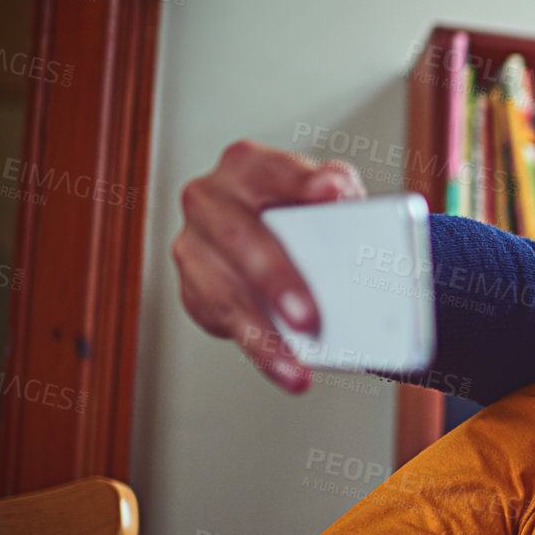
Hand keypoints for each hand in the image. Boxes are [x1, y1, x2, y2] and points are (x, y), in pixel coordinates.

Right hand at [173, 140, 366, 391]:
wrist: (282, 238)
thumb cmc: (304, 211)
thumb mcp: (327, 190)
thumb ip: (338, 187)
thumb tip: (341, 198)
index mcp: (248, 166)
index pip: (277, 171)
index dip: (303, 183)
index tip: (333, 194)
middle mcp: (210, 200)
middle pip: (241, 238)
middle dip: (276, 279)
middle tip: (309, 316)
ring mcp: (193, 245)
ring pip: (225, 295)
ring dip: (263, 336)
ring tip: (299, 369)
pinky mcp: (194, 289)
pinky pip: (223, 322)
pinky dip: (258, 349)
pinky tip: (287, 369)